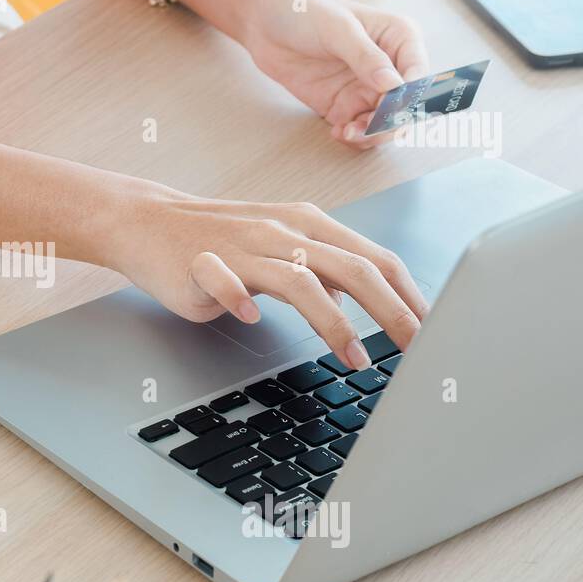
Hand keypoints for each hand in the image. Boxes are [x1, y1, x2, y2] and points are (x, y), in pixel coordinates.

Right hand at [113, 190, 428, 367]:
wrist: (147, 223)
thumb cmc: (218, 241)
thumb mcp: (280, 249)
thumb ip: (322, 273)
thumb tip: (360, 306)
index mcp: (309, 225)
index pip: (375, 259)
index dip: (410, 297)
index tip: (434, 332)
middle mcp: (282, 231)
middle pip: (353, 269)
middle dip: (393, 313)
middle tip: (417, 349)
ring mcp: (242, 246)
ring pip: (301, 279)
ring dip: (335, 323)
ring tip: (355, 358)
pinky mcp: (201, 263)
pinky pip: (226, 280)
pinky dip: (242, 299)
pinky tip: (253, 318)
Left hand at [239, 0, 428, 148]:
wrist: (263, 22)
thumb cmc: (304, 12)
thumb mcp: (338, 29)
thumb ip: (366, 58)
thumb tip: (394, 85)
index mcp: (400, 38)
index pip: (418, 74)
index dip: (410, 96)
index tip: (390, 108)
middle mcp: (389, 66)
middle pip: (405, 106)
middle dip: (391, 122)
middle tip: (368, 127)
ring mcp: (366, 88)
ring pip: (384, 124)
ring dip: (372, 135)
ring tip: (348, 132)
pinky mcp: (343, 105)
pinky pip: (358, 130)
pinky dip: (354, 138)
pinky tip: (338, 132)